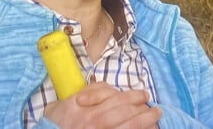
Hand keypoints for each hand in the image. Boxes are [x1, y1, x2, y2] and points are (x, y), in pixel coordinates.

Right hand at [43, 82, 160, 128]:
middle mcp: (93, 122)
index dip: (133, 96)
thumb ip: (89, 91)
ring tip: (156, 119)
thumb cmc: (56, 122)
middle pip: (125, 113)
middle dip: (143, 109)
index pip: (115, 99)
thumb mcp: (66, 101)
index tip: (143, 95)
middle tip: (155, 108)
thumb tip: (110, 88)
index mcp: (85, 107)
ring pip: (128, 127)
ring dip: (145, 122)